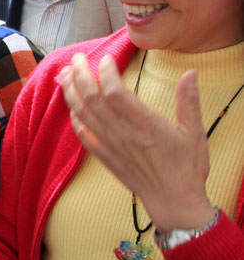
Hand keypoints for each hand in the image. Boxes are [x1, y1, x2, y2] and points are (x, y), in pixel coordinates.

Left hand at [60, 53, 213, 231]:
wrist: (173, 201)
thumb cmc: (187, 167)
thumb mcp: (194, 132)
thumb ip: (189, 101)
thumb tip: (191, 72)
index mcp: (144, 124)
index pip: (115, 92)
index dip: (106, 72)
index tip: (106, 59)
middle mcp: (122, 133)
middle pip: (92, 98)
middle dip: (80, 75)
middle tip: (76, 58)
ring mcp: (110, 145)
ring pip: (83, 114)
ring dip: (71, 92)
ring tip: (64, 74)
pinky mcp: (105, 157)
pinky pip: (82, 136)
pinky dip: (74, 119)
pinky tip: (72, 108)